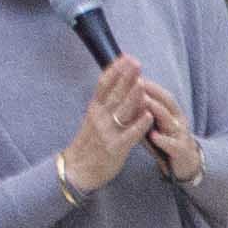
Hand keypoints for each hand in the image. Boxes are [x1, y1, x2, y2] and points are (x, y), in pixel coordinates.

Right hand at [56, 52, 151, 197]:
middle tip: (136, 63)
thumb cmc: (90, 143)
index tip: (126, 57)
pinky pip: (129, 135)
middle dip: (125, 77)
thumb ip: (107, 104)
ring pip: (121, 111)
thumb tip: (122, 86)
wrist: (78, 170)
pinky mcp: (115, 148)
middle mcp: (99, 117)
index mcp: (94, 108)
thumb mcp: (95, 119)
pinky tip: (149, 115)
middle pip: (114, 94)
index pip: (103, 85)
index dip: (115, 70)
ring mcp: (106, 132)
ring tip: (142, 82)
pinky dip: (139, 125)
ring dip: (133, 97)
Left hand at [134, 72, 202, 184]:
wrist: (186, 163)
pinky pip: (172, 144)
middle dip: (152, 91)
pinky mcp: (181, 151)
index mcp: (171, 111)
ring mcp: (181, 135)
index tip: (131, 73)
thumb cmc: (166, 140)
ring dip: (157, 110)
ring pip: (169, 120)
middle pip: (166, 102)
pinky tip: (153, 136)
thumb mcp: (156, 122)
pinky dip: (163, 140)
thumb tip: (126, 93)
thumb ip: (144, 109)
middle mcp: (177, 120)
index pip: (159, 93)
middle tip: (137, 81)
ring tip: (143, 101)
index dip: (147, 83)